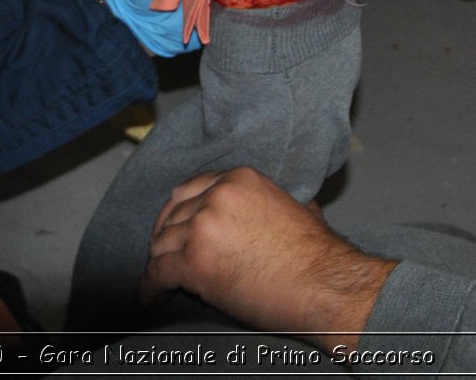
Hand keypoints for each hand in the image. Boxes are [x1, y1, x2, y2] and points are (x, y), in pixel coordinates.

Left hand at [139, 167, 395, 350]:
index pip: (190, 190)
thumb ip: (270, 201)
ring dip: (159, 261)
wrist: (325, 286)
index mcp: (239, 180)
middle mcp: (216, 197)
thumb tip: (271, 207)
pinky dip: (150, 286)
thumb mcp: (297, 207)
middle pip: (173, 216)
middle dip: (166, 236)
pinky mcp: (194, 262)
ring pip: (162, 243)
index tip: (176, 226)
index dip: (179, 212)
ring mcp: (203, 228)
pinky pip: (158, 272)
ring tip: (158, 277)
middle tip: (164, 253)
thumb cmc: (319, 256)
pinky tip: (150, 295)